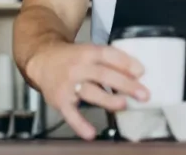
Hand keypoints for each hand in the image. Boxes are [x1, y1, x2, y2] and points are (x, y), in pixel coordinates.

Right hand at [26, 43, 148, 139]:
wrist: (42, 60)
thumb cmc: (73, 58)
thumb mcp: (90, 51)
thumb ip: (112, 60)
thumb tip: (138, 73)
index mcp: (87, 52)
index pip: (108, 54)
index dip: (125, 62)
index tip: (141, 72)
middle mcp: (78, 67)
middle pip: (103, 74)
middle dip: (124, 84)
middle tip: (143, 94)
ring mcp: (68, 84)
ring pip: (89, 91)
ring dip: (107, 98)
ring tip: (123, 105)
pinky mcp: (60, 100)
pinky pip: (70, 113)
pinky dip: (80, 124)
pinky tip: (91, 133)